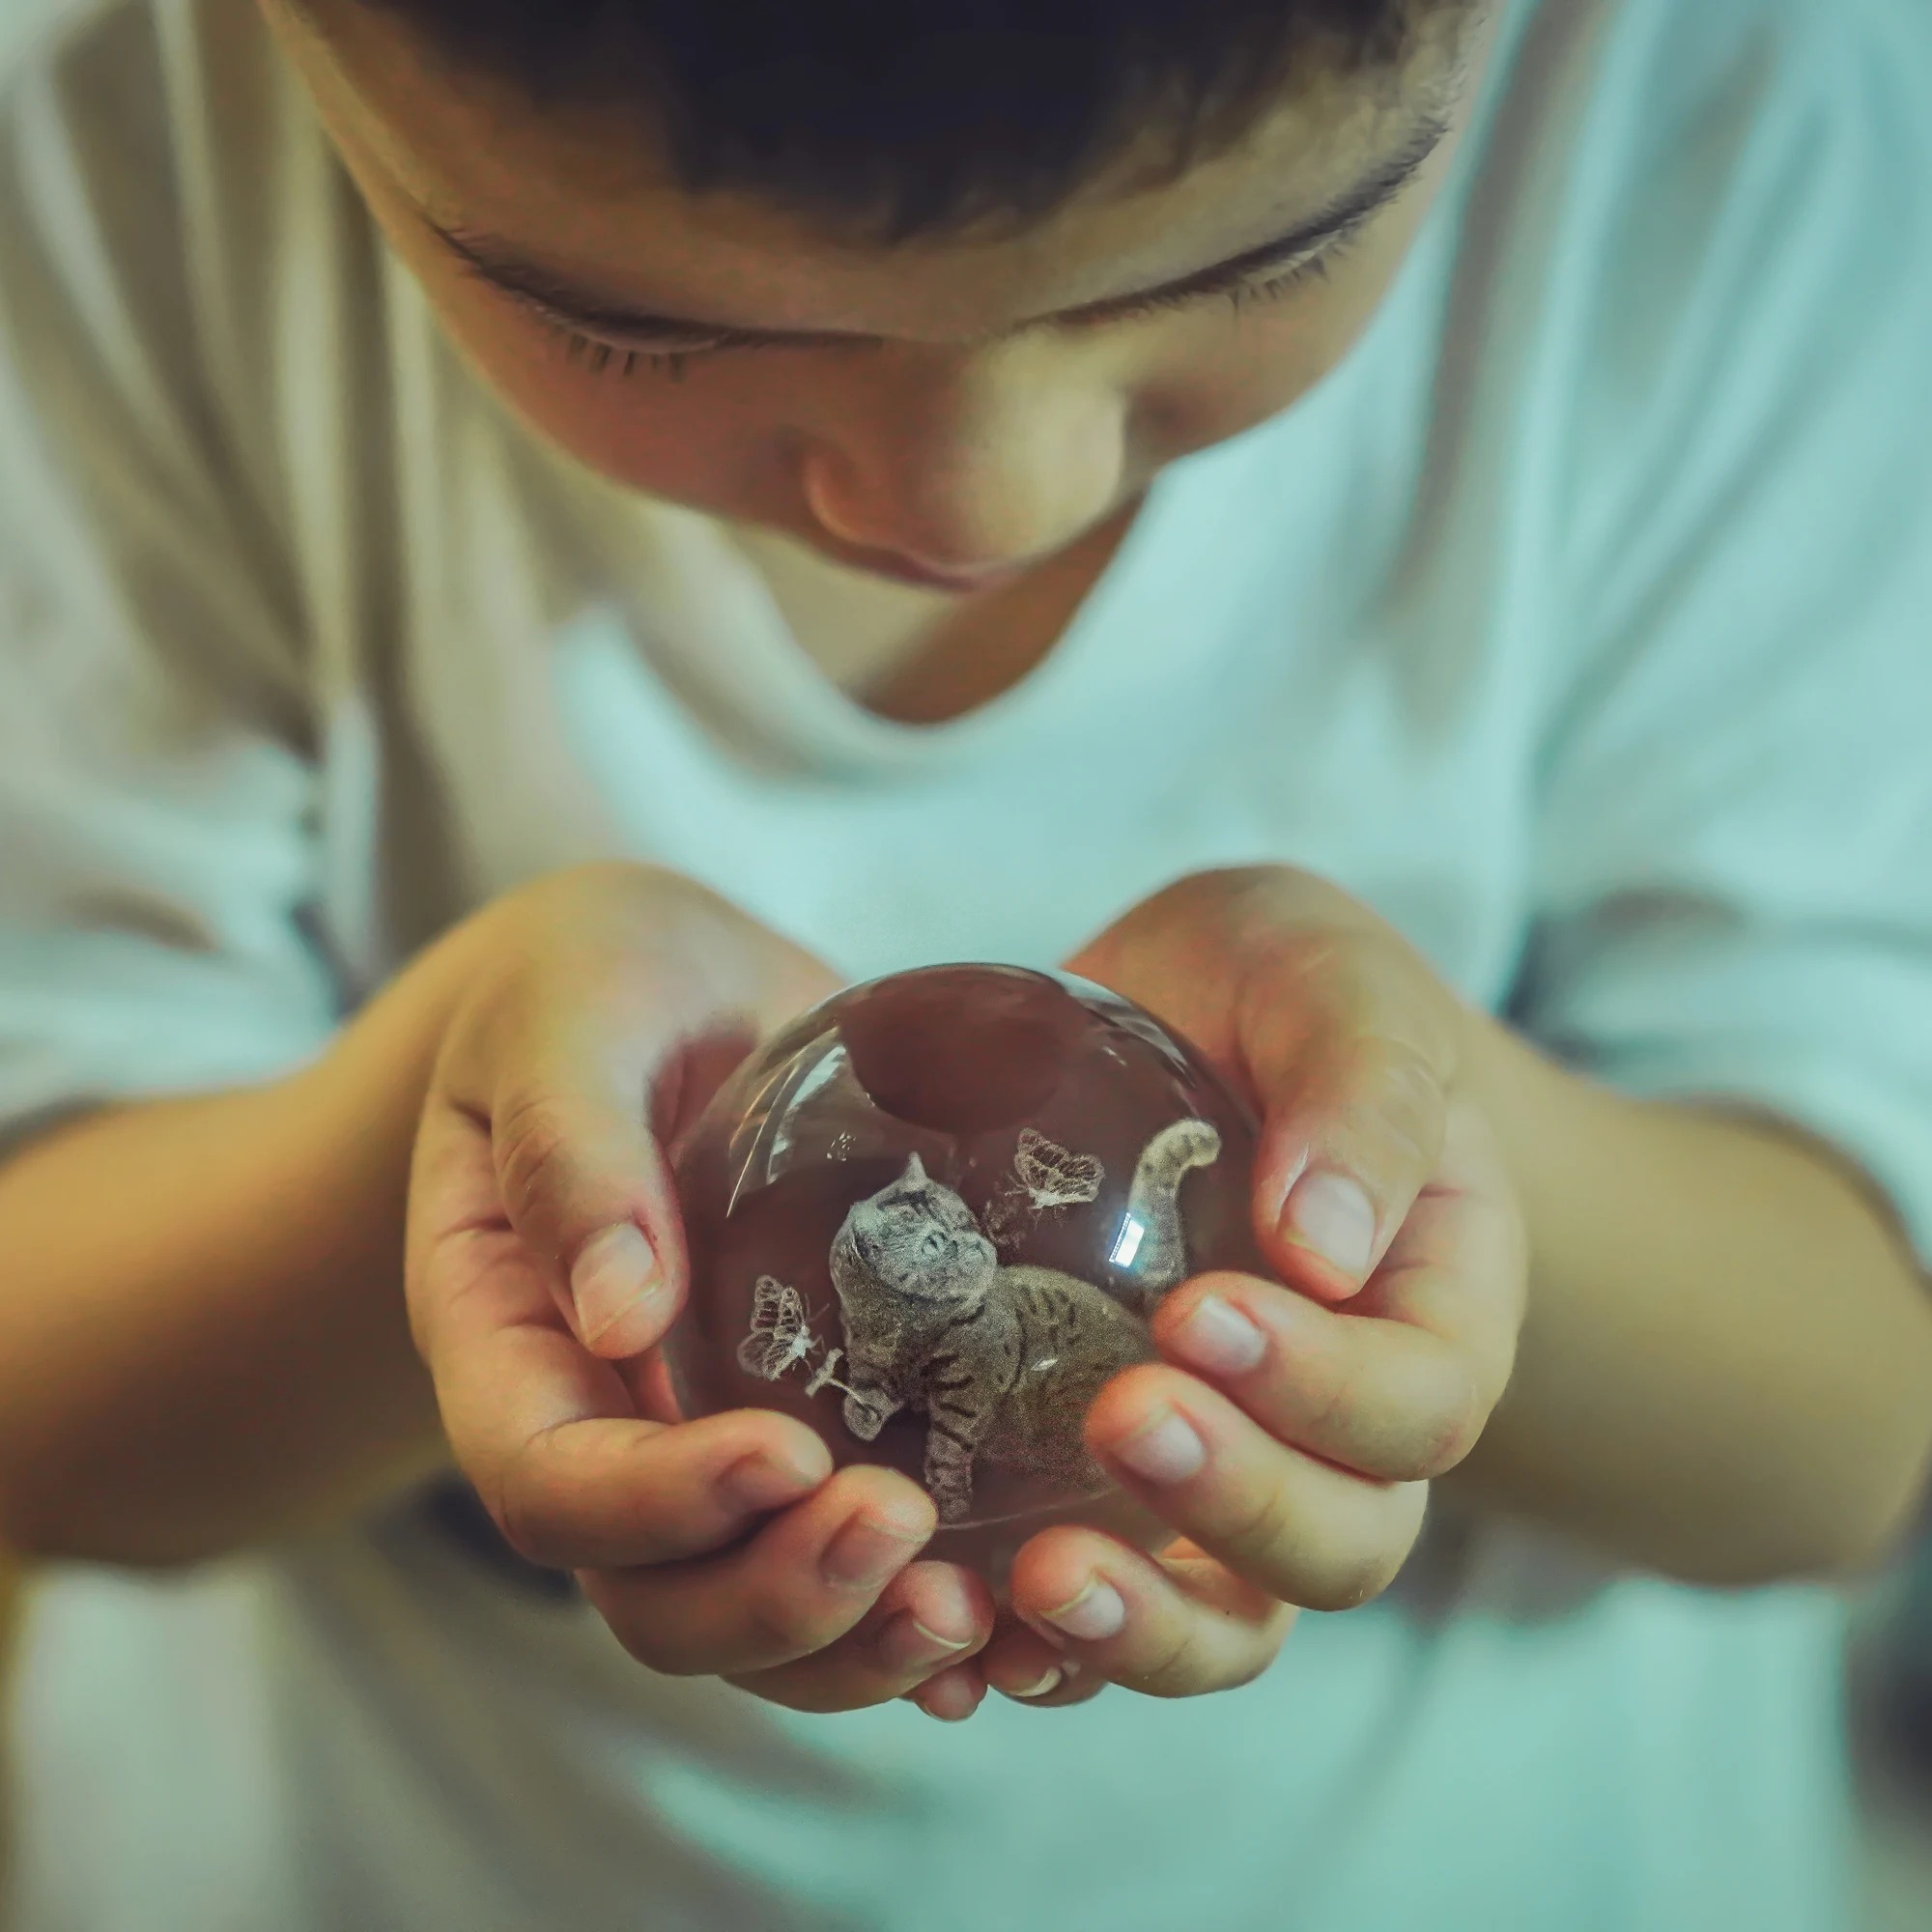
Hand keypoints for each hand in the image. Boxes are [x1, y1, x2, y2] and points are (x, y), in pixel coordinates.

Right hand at [404, 863, 997, 1715]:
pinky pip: (847, 1558)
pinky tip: (1016, 1616)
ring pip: (754, 1616)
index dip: (658, 1505)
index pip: (548, 1481)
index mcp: (506, 1340)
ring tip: (981, 1607)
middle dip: (778, 1596)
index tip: (790, 1454)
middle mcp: (599, 1425)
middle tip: (910, 1530)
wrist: (664, 987)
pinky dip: (919, 1608)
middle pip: (655, 1595)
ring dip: (859, 1638)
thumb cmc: (590, 984)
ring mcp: (701, 1441)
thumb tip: (621, 1314)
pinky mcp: (806, 1424)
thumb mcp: (564, 1018)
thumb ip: (572, 1148)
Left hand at [975, 868, 1526, 1708]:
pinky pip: (1101, 1596)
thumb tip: (1324, 1246)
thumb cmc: (1286, 990)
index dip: (1323, 1390)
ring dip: (1140, 1626)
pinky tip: (943, 1623)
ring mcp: (1235, 1467)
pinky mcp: (1116, 1484)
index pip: (1417, 1404)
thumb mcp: (1335, 984)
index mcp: (1434, 1310)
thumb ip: (1358, 1090)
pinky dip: (1032, 1641)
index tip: (1199, 1315)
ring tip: (1034, 1583)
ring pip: (1228, 1617)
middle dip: (1235, 1504)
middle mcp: (1349, 1424)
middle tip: (1119, 1418)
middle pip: (1339, 1542)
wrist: (1199, 1018)